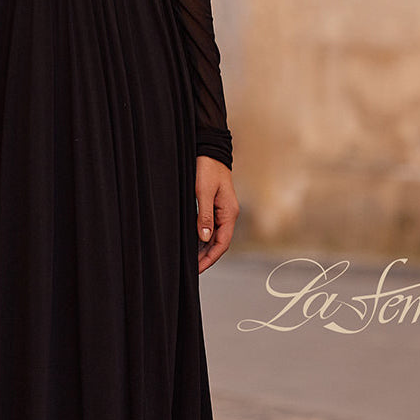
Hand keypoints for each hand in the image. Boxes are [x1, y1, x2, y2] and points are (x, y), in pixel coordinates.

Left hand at [195, 155, 238, 273]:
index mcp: (229, 212)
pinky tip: (193, 244)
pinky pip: (211, 228)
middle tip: (192, 269)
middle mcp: (228, 214)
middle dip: (207, 257)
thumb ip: (204, 216)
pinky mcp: (216, 206)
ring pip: (215, 236)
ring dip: (204, 249)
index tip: (198, 269)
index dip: (210, 258)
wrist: (209, 150)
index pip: (223, 243)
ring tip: (191, 260)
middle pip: (220, 243)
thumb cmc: (207, 168)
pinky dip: (203, 238)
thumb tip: (205, 238)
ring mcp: (223, 211)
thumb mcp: (203, 192)